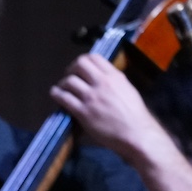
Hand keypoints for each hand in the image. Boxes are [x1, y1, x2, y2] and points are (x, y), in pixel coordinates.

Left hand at [51, 54, 174, 168]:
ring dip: (62, 83)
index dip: (83, 60)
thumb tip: (100, 78)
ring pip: (69, 80)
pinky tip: (55, 95)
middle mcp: (102, 82)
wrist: (135, 133)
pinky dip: (57, 94)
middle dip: (71, 69)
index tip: (79, 68)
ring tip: (61, 88)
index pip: (94, 57)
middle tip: (69, 77)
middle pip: (79, 64)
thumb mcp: (127, 89)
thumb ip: (113, 82)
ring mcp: (91, 96)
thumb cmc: (134, 115)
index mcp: (114, 76)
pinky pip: (64, 98)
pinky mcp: (83, 111)